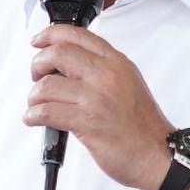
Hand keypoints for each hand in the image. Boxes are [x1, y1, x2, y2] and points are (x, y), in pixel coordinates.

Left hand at [20, 23, 175, 189]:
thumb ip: (103, 69)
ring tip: (37, 105)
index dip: (51, 34)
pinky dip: (33, 115)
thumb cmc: (142, 125)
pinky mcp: (87, 123)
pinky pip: (47, 112)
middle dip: (38, 64)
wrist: (157, 155)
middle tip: (36, 76)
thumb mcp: (129, 82)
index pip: (78, 35)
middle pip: (58, 53)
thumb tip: (70, 65)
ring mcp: (96, 99)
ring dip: (34, 96)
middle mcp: (106, 76)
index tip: (39, 41)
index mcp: (116, 63)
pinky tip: (34, 118)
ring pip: (47, 85)